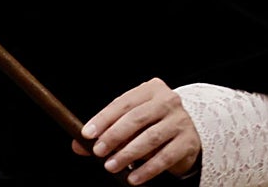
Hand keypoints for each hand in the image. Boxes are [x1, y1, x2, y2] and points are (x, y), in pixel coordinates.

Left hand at [72, 78, 200, 184]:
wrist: (188, 132)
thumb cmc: (153, 123)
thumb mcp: (131, 121)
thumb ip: (107, 130)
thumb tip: (79, 145)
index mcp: (151, 89)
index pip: (124, 103)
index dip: (104, 118)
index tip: (88, 134)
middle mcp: (168, 101)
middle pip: (137, 118)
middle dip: (114, 136)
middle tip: (98, 151)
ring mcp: (180, 121)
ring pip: (151, 138)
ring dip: (128, 154)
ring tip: (111, 166)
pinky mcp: (187, 142)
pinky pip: (165, 157)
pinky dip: (147, 169)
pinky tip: (133, 177)